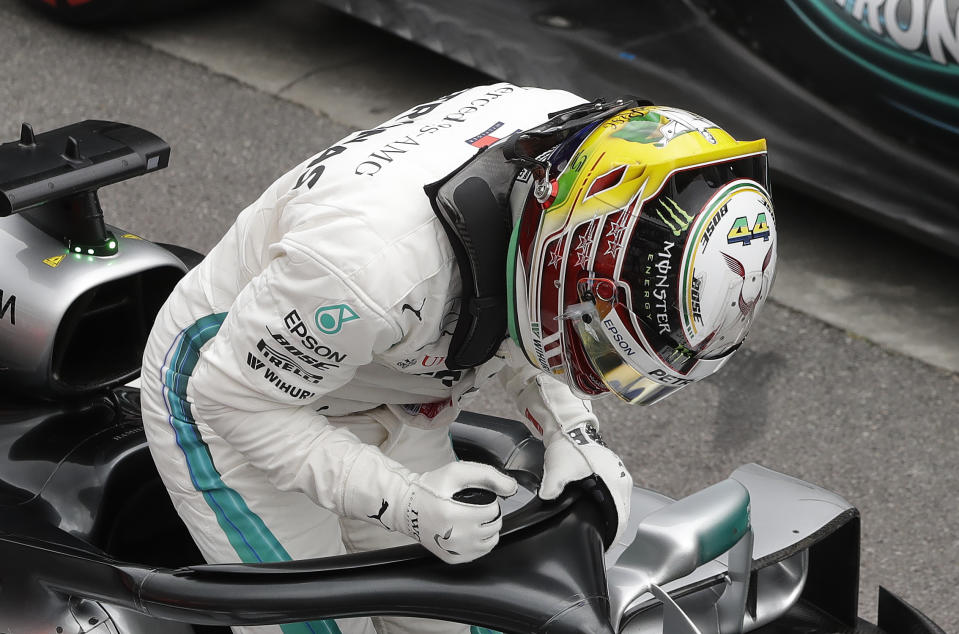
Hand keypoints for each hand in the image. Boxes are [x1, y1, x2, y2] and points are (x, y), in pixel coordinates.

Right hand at [399, 462, 516, 563]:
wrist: (407, 507)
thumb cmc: (430, 488)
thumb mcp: (457, 472)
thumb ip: (488, 476)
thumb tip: (511, 487)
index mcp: (455, 515)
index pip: (493, 511)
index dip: (491, 502)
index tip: (480, 498)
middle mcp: (454, 536)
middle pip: (493, 527)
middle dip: (491, 515)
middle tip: (478, 507)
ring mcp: (454, 550)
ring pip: (490, 542)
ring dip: (489, 529)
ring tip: (476, 519)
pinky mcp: (452, 558)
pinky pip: (479, 553)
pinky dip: (480, 542)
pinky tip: (471, 531)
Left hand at [540, 423, 631, 543]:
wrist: (570, 428)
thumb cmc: (568, 446)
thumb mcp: (558, 469)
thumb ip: (552, 486)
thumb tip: (547, 497)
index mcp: (615, 482)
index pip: (621, 519)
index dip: (614, 536)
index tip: (606, 546)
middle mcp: (622, 479)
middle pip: (622, 514)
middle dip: (612, 529)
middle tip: (600, 541)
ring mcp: (620, 474)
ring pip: (620, 505)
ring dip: (611, 518)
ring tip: (599, 529)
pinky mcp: (614, 472)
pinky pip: (616, 496)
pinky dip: (610, 507)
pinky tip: (598, 511)